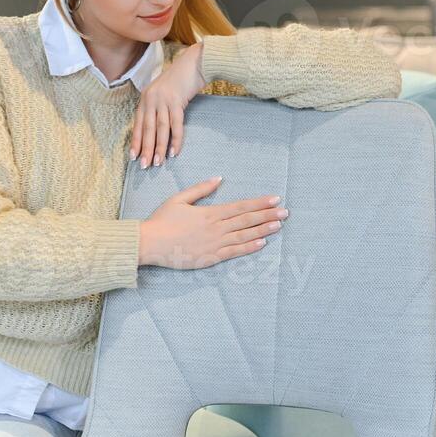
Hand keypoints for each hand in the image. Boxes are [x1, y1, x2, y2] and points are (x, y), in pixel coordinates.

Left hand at [132, 43, 205, 168]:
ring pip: (160, 129)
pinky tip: (173, 152)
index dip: (136, 141)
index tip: (134, 156)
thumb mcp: (164, 92)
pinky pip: (176, 124)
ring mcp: (164, 100)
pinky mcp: (177, 101)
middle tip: (144, 165)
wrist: (194, 64)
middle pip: (147, 129)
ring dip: (159, 147)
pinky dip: (175, 139)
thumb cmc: (180, 80)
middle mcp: (151, 99)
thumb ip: (157, 107)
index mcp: (146, 98)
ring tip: (158, 162)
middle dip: (145, 149)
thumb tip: (155, 129)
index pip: (138, 124)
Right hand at [138, 176, 287, 268]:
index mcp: (210, 212)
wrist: (149, 243)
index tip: (275, 199)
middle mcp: (215, 227)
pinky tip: (262, 243)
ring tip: (278, 225)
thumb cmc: (162, 220)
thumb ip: (201, 189)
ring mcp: (214, 243)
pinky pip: (234, 252)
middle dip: (267, 215)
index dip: (259, 203)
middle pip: (247, 220)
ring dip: (263, 230)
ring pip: (244, 236)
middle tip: (286, 212)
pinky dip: (249, 248)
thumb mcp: (179, 198)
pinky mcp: (210, 258)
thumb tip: (219, 179)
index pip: (240, 206)